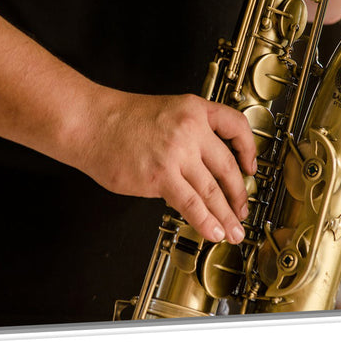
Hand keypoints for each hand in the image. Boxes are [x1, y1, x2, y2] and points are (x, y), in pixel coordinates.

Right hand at [78, 91, 256, 243]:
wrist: (89, 122)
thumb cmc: (119, 119)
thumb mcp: (165, 112)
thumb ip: (188, 136)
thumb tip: (202, 170)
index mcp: (194, 110)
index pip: (236, 126)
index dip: (249, 149)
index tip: (251, 166)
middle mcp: (190, 130)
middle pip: (228, 166)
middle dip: (239, 194)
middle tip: (242, 210)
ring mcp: (176, 153)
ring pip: (212, 189)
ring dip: (226, 214)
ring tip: (233, 230)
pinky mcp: (160, 176)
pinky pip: (191, 203)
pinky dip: (205, 220)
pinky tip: (212, 231)